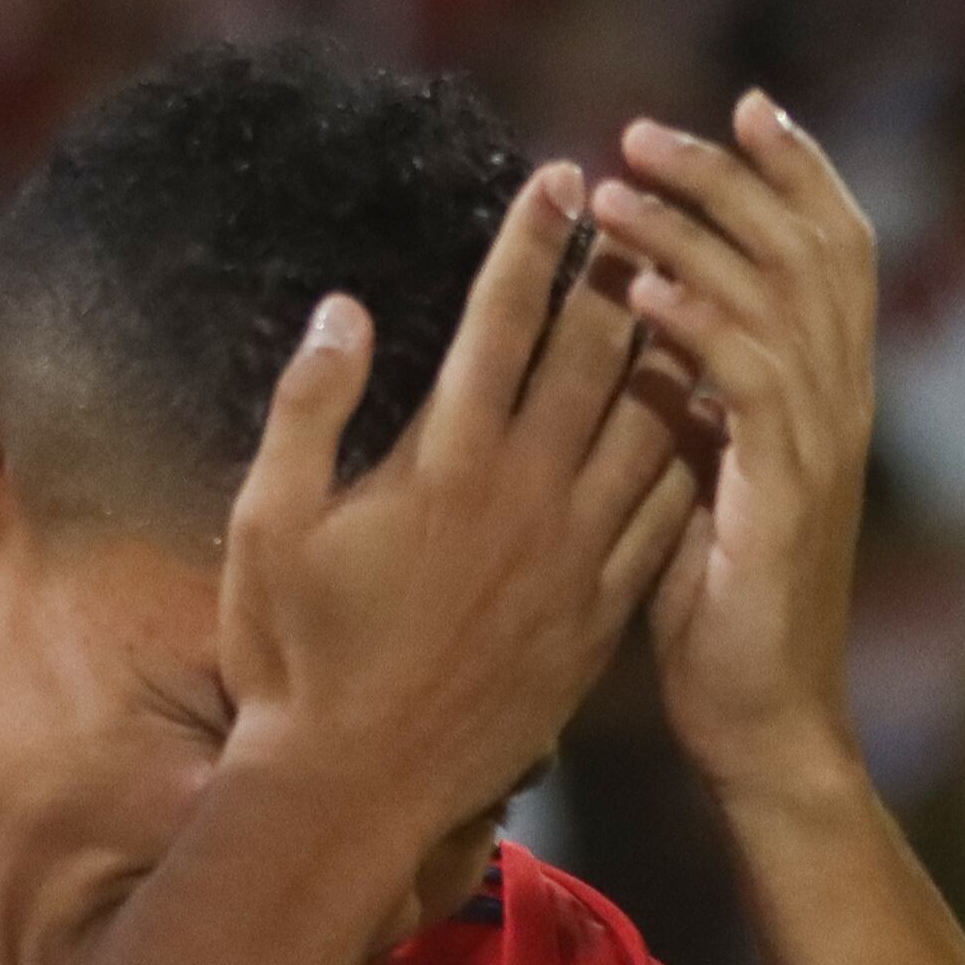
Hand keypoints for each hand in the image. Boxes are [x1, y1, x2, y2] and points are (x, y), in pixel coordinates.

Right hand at [215, 164, 698, 860]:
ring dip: (667, 355)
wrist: (361, 787)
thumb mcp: (267, 525)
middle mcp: (527, 497)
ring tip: (683, 297)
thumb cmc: (293, 656)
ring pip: (650, 426)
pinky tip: (696, 416)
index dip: (535, 241)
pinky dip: (686, 450)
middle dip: (618, 273)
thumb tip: (346, 308)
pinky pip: (666, 510)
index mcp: (445, 461)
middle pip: (596, 357)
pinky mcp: (605, 611)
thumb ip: (306, 408)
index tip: (561, 178)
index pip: (503, 321)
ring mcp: (578, 556)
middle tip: (641, 212)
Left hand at [595, 91, 882, 802]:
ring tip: (613, 191)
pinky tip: (636, 289)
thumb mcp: (700, 473)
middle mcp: (841, 403)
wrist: (761, 720)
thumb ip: (691, 394)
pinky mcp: (787, 486)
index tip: (740, 108)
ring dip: (691, 231)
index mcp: (827, 393)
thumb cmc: (716, 610)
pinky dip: (695, 320)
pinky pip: (749, 374)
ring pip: (778, 294)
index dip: (797, 172)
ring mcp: (823, 443)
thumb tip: (637, 310)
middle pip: (813, 247)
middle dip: (731, 176)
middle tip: (641, 131)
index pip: (835, 250)